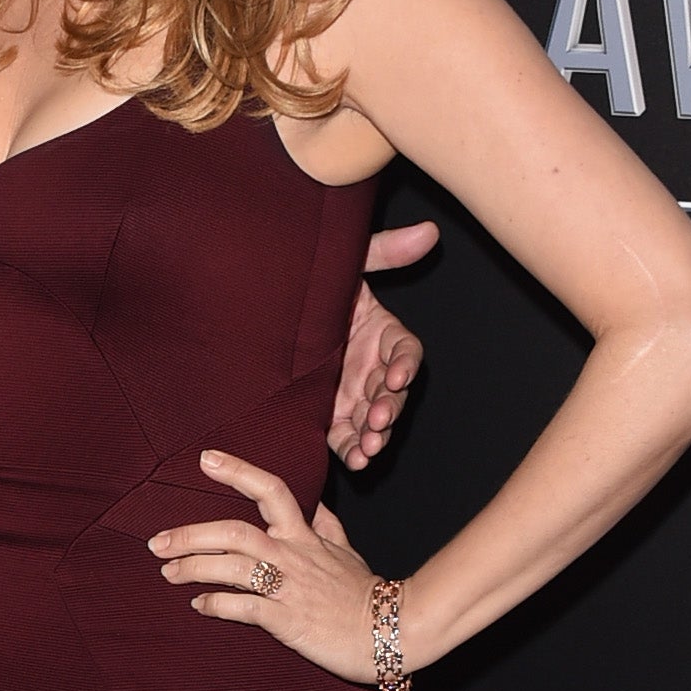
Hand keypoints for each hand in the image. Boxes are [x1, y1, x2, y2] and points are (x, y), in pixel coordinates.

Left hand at [151, 450, 381, 683]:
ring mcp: (289, 587)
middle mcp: (292, 554)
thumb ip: (327, 525)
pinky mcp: (287, 620)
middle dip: (190, 534)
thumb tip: (316, 504)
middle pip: (234, 532)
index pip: (270, 490)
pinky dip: (216, 604)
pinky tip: (198, 604)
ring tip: (168, 571)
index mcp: (305, 534)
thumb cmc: (366, 593)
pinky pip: (242, 607)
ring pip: (232, 567)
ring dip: (193, 567)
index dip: (238, 471)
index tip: (205, 459)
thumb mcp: (347, 550)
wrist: (392, 632)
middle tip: (157, 541)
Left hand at [330, 222, 435, 468]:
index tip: (395, 377)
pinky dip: (352, 449)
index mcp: (380, 332)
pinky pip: (346, 436)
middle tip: (378, 421)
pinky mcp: (330, 412)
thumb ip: (383, 249)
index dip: (404, 365)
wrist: (262, 306)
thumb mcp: (345, 263)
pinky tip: (353, 460)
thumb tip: (429, 231)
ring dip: (375, 436)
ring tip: (368, 448)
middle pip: (392, 392)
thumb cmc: (308, 282)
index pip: (405, 351)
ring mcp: (353, 392)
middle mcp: (372, 365)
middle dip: (389, 409)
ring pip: (374, 419)